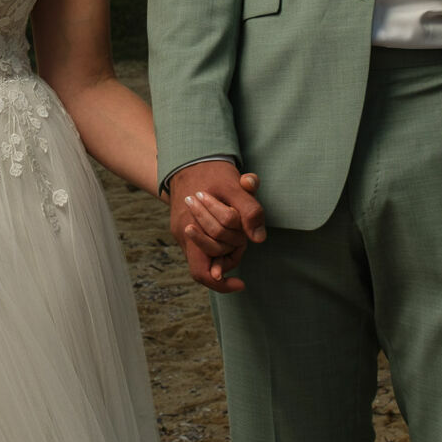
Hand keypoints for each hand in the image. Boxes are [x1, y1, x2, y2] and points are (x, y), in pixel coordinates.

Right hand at [167, 163, 265, 293]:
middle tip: (244, 241)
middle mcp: (183, 233)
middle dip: (232, 253)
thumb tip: (259, 239)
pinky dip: (220, 241)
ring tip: (239, 233)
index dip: (222, 283)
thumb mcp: (235, 185)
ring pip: (208, 253)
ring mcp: (183, 231)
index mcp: (191, 226)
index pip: (203, 271)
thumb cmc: (213, 171)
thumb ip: (249, 210)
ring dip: (227, 246)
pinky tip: (232, 232)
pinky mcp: (186, 227)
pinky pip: (204, 244)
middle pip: (211, 260)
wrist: (189, 157)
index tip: (242, 284)